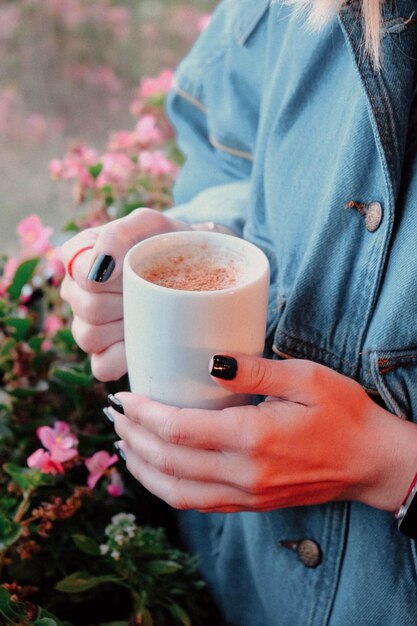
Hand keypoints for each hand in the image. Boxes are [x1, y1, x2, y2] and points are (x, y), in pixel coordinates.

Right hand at [60, 208, 189, 380]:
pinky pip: (102, 366)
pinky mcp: (105, 354)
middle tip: (154, 291)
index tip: (134, 272)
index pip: (80, 273)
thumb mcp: (150, 224)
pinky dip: (125, 358)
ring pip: (90, 338)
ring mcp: (88, 326)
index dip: (111, 277)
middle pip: (89, 308)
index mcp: (79, 257)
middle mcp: (77, 292)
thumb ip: (120, 233)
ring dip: (127, 327)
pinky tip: (145, 342)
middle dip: (127, 301)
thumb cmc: (168, 242)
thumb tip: (100, 269)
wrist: (198, 269)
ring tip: (152, 313)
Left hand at [109, 353, 416, 512]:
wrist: (371, 461)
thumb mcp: (305, 378)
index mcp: (254, 439)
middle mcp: (244, 474)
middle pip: (169, 462)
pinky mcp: (250, 504)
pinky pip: (195, 504)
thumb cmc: (344, 414)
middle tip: (115, 414)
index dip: (144, 414)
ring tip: (123, 442)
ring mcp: (246, 495)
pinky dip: (165, 488)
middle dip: (134, 437)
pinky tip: (154, 470)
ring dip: (142, 467)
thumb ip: (254, 370)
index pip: (180, 431)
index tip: (124, 396)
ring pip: (176, 491)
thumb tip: (209, 362)